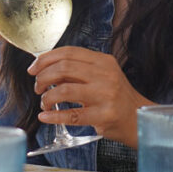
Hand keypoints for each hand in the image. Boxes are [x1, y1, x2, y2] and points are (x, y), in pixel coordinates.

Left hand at [28, 47, 153, 145]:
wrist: (139, 119)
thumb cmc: (116, 97)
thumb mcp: (100, 76)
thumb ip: (76, 72)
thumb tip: (44, 70)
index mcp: (103, 61)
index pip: (68, 52)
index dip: (46, 59)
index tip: (33, 68)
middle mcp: (105, 75)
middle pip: (64, 68)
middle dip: (43, 77)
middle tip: (38, 87)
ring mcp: (106, 95)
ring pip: (65, 90)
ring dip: (47, 97)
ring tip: (44, 103)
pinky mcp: (104, 116)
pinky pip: (72, 115)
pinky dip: (54, 116)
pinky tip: (45, 117)